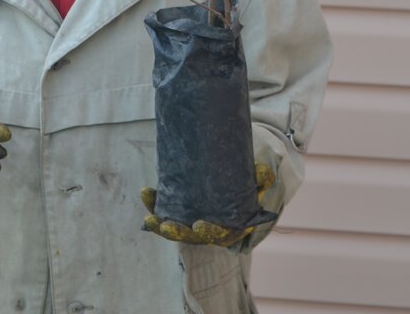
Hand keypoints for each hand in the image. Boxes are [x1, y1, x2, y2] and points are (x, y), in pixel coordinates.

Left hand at [141, 163, 274, 246]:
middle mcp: (210, 230)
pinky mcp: (179, 213)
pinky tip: (146, 193)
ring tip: (149, 218)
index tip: (199, 225)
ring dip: (160, 226)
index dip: (209, 233)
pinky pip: (165, 212)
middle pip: (192, 237)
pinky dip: (154, 205)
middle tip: (166, 225)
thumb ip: (262, 178)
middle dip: (177, 233)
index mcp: (231, 227)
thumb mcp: (257, 182)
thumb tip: (263, 171)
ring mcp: (192, 224)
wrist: (233, 179)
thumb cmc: (246, 185)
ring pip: (174, 229)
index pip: (219, 236)